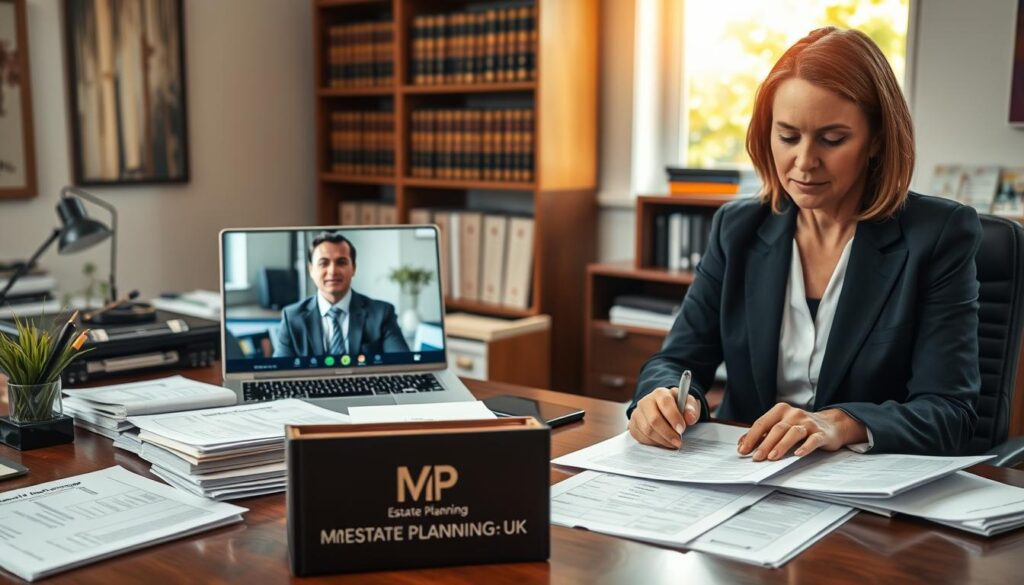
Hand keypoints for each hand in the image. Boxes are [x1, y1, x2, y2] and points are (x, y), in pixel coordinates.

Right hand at [628, 387, 700, 448]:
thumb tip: (690, 418)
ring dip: (662, 440)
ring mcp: (637, 413)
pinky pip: (641, 437)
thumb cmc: (677, 407)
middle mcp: (646, 402)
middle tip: (678, 442)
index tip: (682, 429)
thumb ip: (691, 409)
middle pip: (654, 420)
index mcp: (660, 393)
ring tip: (673, 443)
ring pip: (647, 430)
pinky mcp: (633, 425)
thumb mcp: (687, 404)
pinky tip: (663, 442)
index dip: (674, 417)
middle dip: (668, 434)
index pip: (665, 403)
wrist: (663, 410)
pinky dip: (654, 443)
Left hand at [737, 404, 866, 460]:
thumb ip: (762, 433)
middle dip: (765, 444)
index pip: (762, 423)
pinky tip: (798, 454)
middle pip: (776, 429)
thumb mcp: (781, 425)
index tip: (742, 450)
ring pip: (793, 433)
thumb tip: (741, 444)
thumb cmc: (800, 426)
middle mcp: (794, 414)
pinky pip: (813, 440)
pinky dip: (805, 447)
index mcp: (780, 411)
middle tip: (756, 458)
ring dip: (781, 445)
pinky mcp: (821, 433)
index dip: (751, 437)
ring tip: (772, 458)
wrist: (831, 424)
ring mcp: (808, 423)